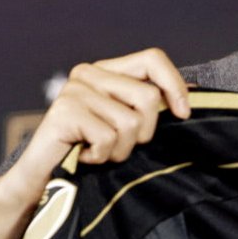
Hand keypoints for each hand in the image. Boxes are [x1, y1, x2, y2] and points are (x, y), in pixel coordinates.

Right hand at [4, 47, 191, 204]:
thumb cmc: (92, 153)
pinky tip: (85, 156)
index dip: (174, 85)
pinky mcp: (64, 111)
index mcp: (107, 70)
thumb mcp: (126, 125)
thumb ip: (149, 106)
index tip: (183, 114)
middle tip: (120, 145)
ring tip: (100, 152)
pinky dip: (103, 156)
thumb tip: (192, 95)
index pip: (152, 59)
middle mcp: (89, 73)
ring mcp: (74, 90)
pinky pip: (108, 137)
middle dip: (144, 132)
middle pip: (148, 97)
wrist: (45, 179)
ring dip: (121, 150)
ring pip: (131, 122)